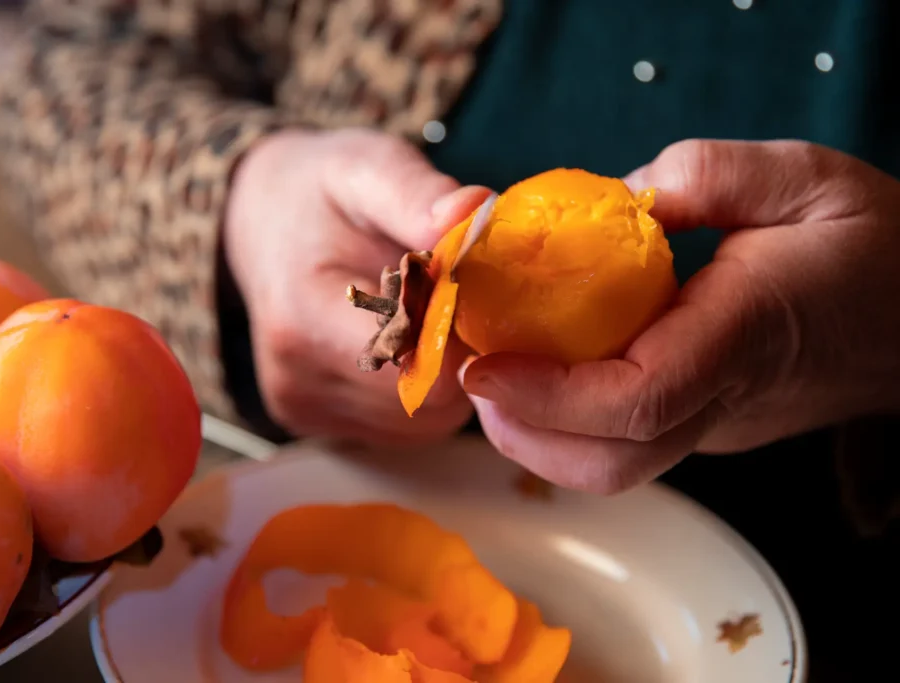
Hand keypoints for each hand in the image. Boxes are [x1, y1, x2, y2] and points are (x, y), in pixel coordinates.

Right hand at [224, 128, 488, 441]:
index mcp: (304, 320)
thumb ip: (415, 193)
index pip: (419, 369)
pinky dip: (423, 391)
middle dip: (459, 352)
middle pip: (427, 403)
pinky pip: (403, 428)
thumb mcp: (366, 168)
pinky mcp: (316, 424)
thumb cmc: (321, 191)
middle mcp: (297, 382)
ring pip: (424, 423)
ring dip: (447, 375)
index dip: (465, 333)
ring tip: (426, 313)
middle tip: (453, 294)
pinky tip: (408, 341)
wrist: (262, 220)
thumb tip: (475, 213)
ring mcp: (303, 410)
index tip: (472, 287)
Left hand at [460, 139, 899, 493]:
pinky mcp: (708, 428)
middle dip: (521, 432)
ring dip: (536, 433)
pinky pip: (625, 444)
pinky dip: (568, 420)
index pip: (635, 399)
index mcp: (743, 337)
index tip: (481, 365)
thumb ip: (706, 176)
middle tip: (470, 370)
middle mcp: (724, 400)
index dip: (547, 394)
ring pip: (612, 467)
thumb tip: (616, 201)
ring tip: (493, 371)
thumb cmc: (868, 241)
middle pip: (609, 464)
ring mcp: (716, 427)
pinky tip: (544, 368)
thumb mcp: (798, 177)